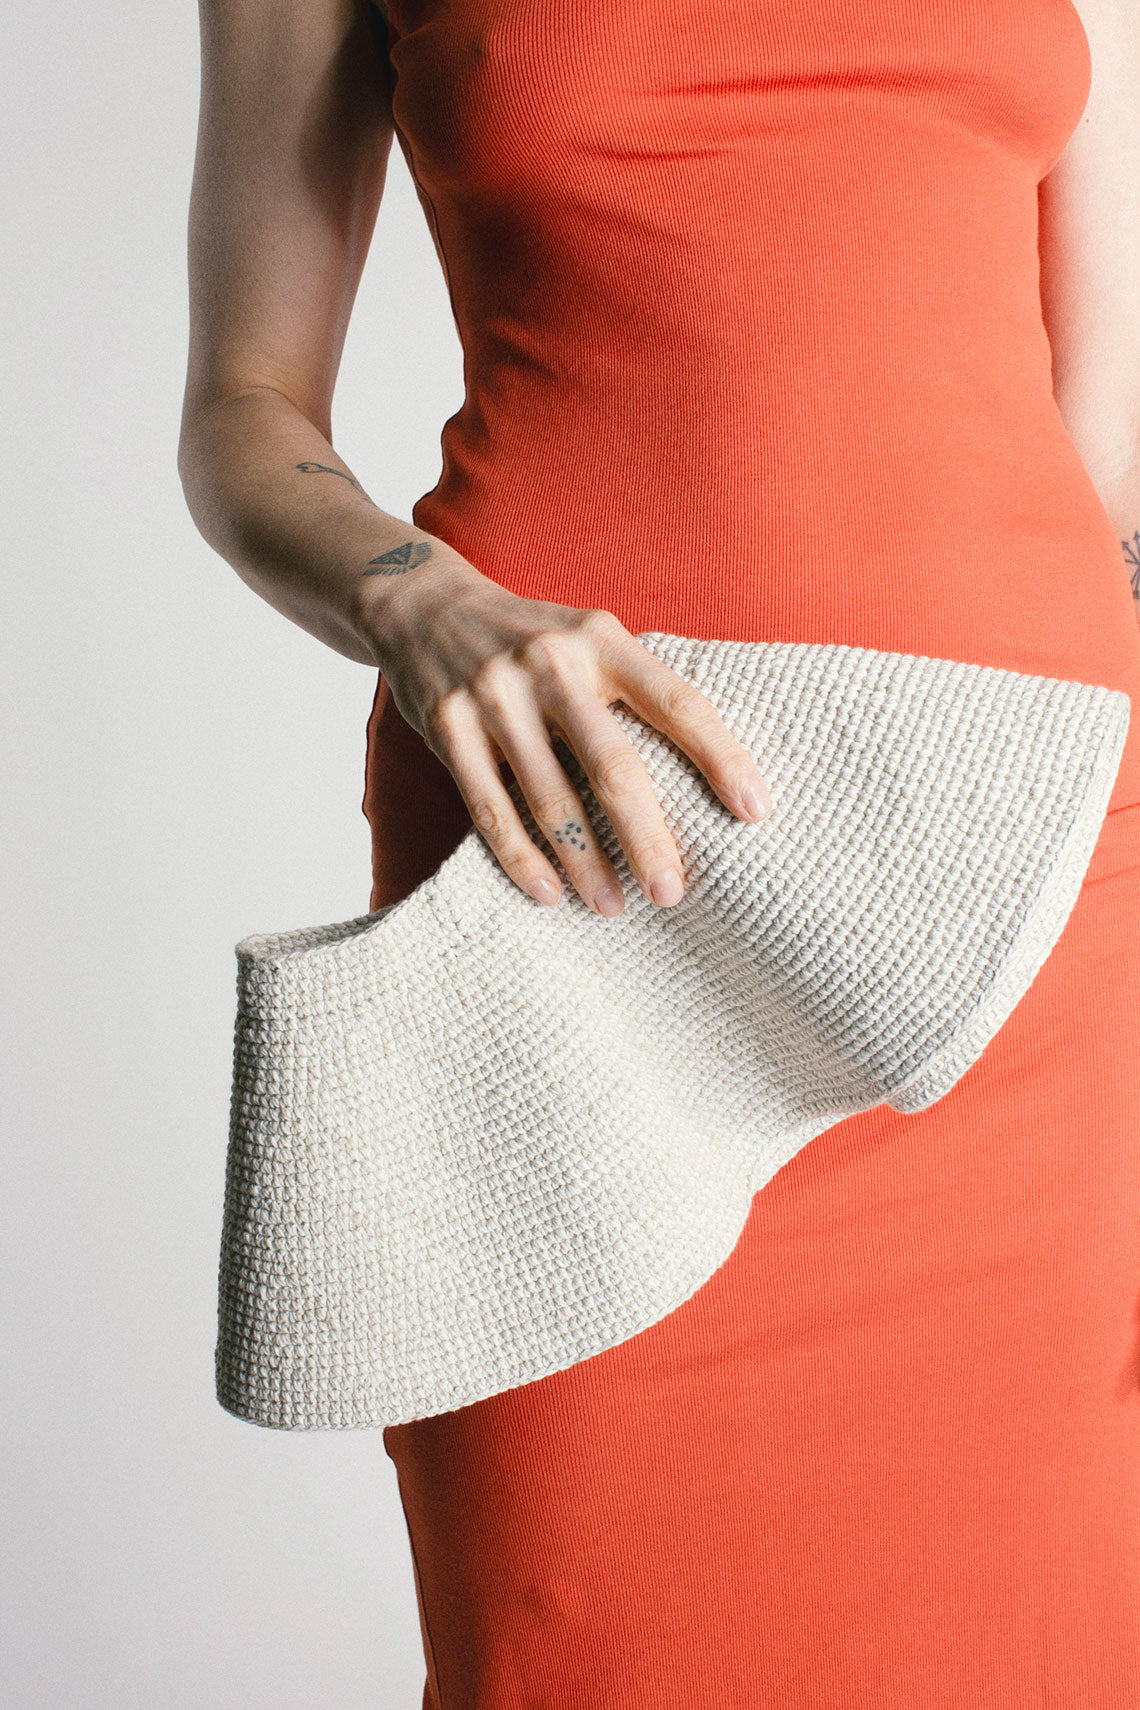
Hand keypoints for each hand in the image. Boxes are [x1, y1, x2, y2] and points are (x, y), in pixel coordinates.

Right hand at [366, 557, 770, 913]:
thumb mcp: (590, 638)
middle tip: (671, 892)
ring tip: (612, 906)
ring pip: (550, 799)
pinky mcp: (447, 726)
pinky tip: (548, 893)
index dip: (720, 757)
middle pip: (613, 765)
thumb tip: (709, 774)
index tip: (755, 811)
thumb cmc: (533, 639)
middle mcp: (551, 662)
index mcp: (602, 639)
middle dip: (647, 837)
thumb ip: (636, 688)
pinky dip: (520, 858)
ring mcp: (494, 695)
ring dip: (585, 863)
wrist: (425, 606)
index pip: (677, 702)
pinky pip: (489, 807)